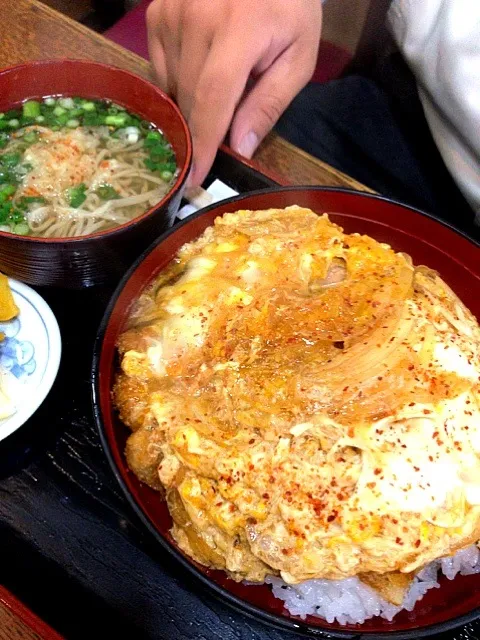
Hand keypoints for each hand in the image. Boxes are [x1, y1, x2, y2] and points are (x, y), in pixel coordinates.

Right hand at [147, 0, 321, 185]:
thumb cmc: (290, 10)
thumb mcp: (298, 58)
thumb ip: (268, 103)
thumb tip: (239, 148)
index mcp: (240, 28)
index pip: (212, 97)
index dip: (203, 142)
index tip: (195, 178)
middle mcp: (196, 17)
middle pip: (190, 97)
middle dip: (203, 126)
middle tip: (221, 134)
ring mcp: (171, 11)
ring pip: (172, 86)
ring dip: (192, 102)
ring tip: (219, 87)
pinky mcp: (157, 12)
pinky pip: (159, 68)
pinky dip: (178, 81)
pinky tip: (201, 68)